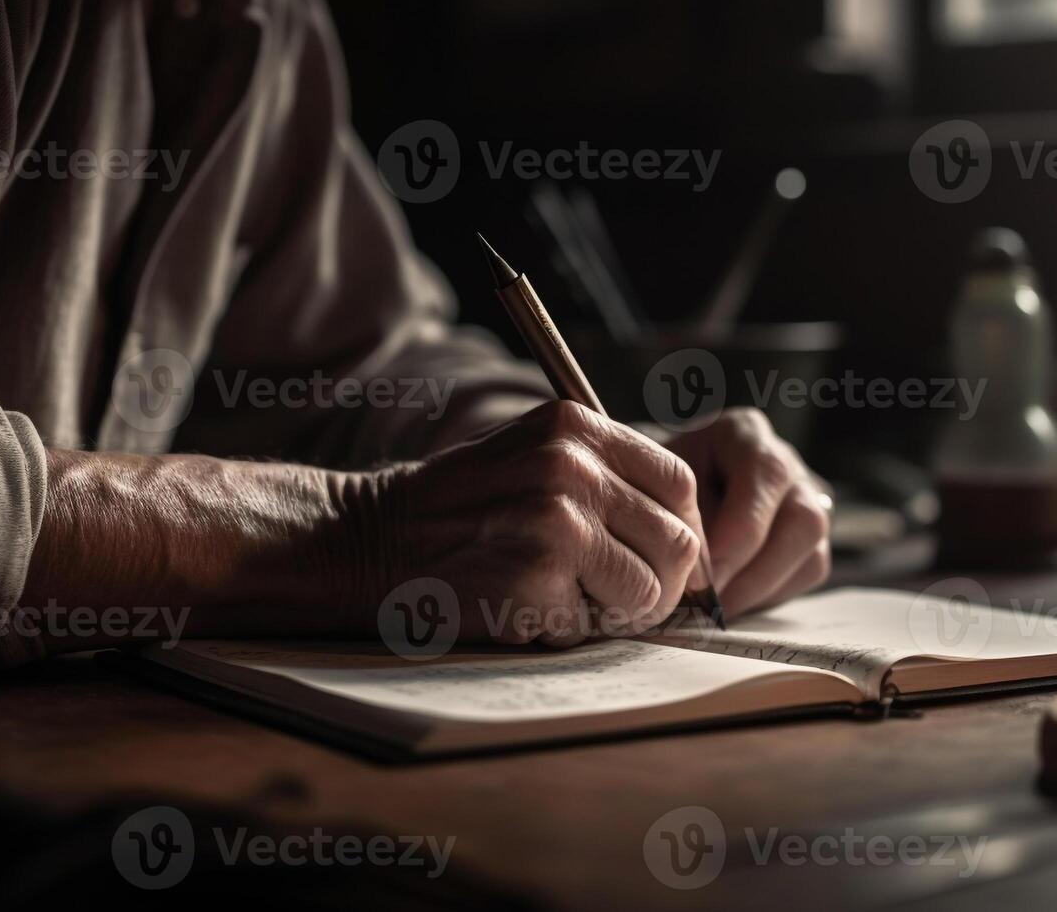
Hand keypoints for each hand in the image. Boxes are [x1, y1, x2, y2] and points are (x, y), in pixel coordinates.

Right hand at [372, 401, 709, 645]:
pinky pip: (595, 624)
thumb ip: (604, 477)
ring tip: (568, 601)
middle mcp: (572, 464)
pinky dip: (569, 630)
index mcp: (577, 426)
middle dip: (659, 584)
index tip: (661, 562)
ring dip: (617, 612)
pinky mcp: (536, 575)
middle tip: (618, 600)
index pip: (679, 484)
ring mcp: (556, 519)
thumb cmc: (457, 509)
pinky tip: (527, 608)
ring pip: (649, 590)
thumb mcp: (533, 457)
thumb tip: (686, 537)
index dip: (680, 532)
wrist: (369, 537)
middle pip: (678, 541)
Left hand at [659, 409, 831, 618]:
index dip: (737, 537)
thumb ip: (682, 520)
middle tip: (712, 607)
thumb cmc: (654, 482)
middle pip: (804, 520)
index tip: (705, 580)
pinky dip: (768, 596)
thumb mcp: (657, 484)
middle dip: (756, 573)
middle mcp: (787, 463)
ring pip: (812, 554)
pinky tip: (730, 602)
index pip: (766, 478)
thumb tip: (699, 580)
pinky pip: (806, 574)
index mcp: (746, 434)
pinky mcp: (809, 537)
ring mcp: (806, 500)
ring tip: (716, 612)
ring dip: (761, 591)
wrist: (659, 486)